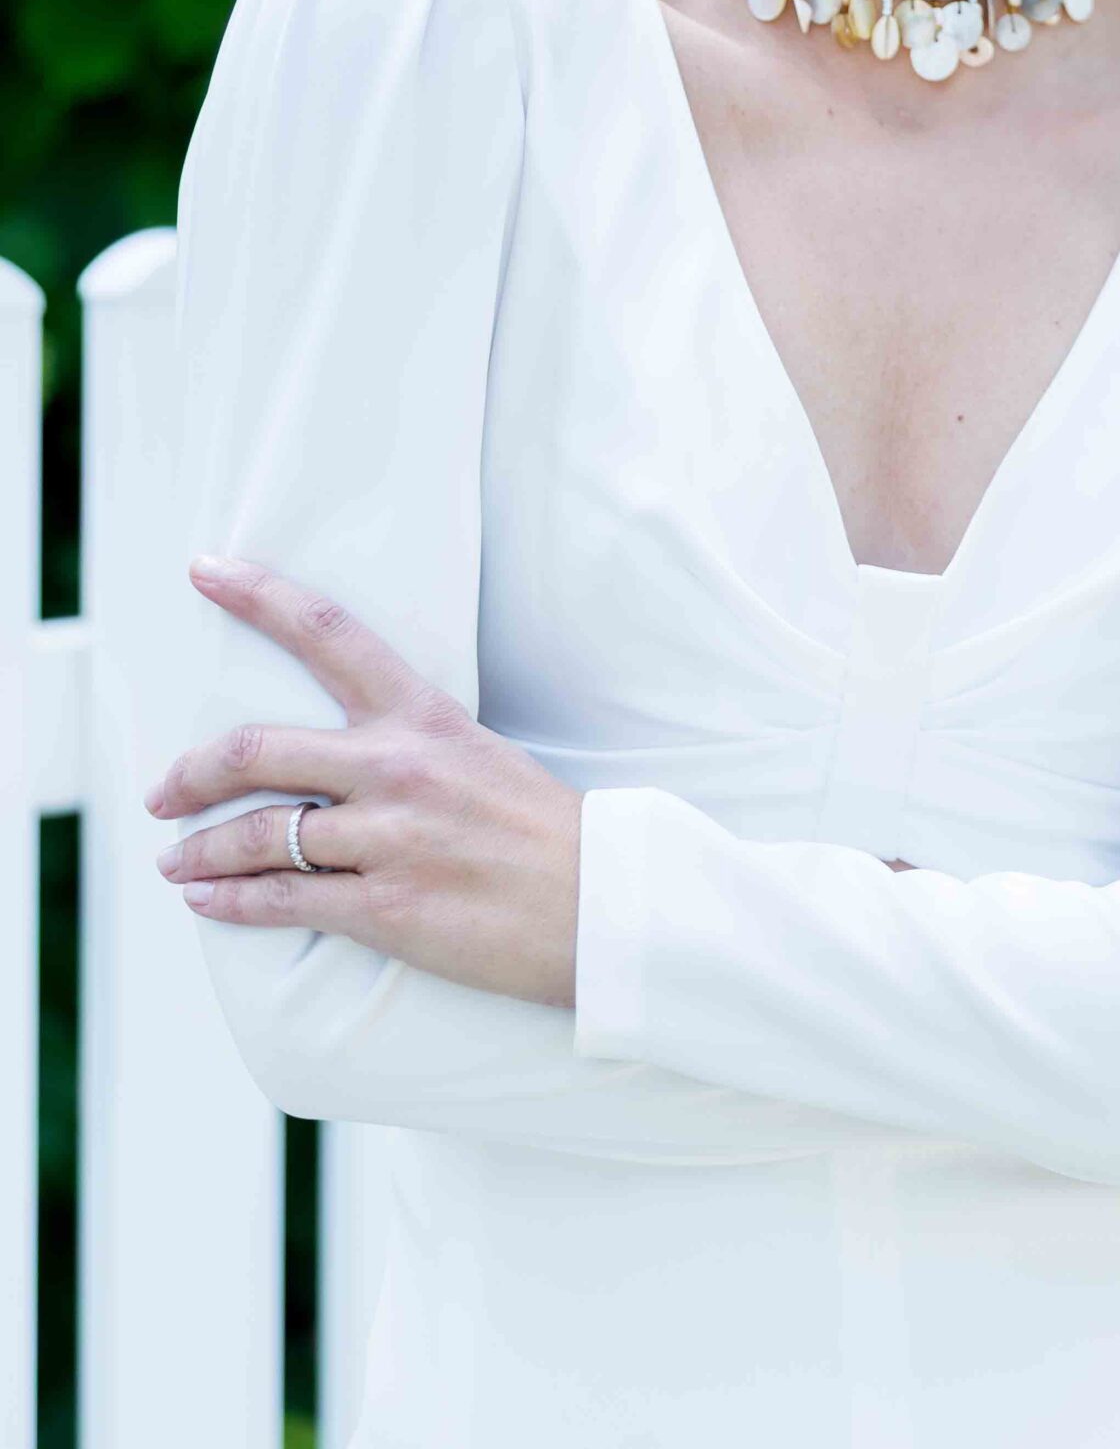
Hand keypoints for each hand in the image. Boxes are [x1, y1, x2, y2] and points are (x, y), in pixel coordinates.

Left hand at [144, 558, 584, 1007]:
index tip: (205, 569)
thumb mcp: (477, 755)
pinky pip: (281, 901)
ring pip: (258, 835)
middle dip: (190, 774)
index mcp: (423, 716)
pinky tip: (205, 901)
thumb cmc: (540, 831)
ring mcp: (389, 839)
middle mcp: (397, 767)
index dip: (258, 595)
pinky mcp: (386, 907)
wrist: (600, 906)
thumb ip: (407, 745)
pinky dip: (228, 903)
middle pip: (255, 750)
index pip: (327, 634)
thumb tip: (338, 757)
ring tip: (176, 863)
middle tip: (162, 793)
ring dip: (199, 853)